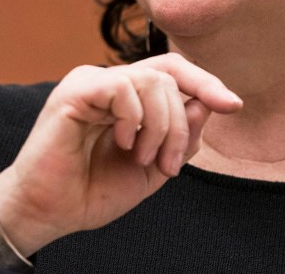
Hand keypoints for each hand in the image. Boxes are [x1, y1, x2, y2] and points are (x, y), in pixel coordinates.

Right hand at [0, 53, 241, 254]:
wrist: (50, 213)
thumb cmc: (94, 190)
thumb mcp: (155, 168)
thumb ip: (183, 138)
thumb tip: (209, 104)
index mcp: (130, 97)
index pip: (175, 72)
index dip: (206, 83)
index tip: (234, 105)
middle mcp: (112, 83)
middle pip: (170, 75)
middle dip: (182, 122)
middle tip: (169, 164)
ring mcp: (92, 82)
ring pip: (152, 80)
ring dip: (160, 126)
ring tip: (141, 157)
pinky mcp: (74, 91)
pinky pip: (122, 86)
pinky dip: (133, 118)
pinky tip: (121, 142)